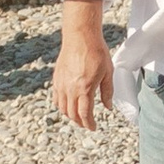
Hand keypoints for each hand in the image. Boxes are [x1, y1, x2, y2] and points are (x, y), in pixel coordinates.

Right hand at [52, 2, 114, 132]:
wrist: (80, 36)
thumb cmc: (96, 51)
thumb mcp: (107, 72)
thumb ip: (107, 92)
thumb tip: (108, 106)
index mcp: (84, 89)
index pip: (84, 114)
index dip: (89, 124)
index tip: (93, 127)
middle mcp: (70, 89)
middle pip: (72, 114)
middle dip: (80, 122)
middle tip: (87, 123)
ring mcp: (61, 84)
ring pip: (62, 108)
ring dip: (70, 115)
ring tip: (78, 115)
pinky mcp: (56, 78)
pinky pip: (56, 97)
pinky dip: (61, 105)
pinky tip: (68, 104)